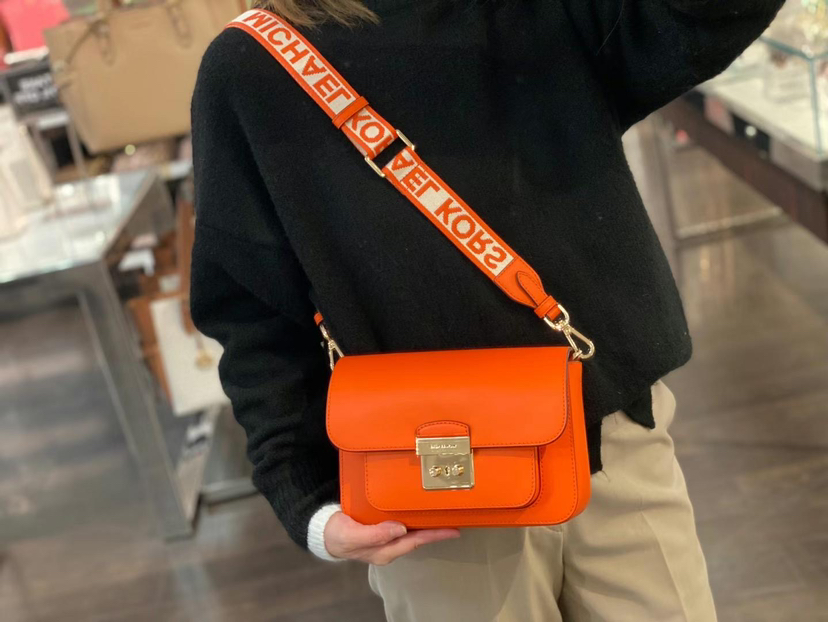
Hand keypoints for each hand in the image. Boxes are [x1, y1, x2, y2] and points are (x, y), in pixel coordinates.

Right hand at [324, 511, 460, 564]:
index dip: (434, 536)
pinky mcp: (381, 530)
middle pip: (418, 539)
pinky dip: (414, 520)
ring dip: (427, 526)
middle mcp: (389, 546)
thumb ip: (375, 534)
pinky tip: (420, 512)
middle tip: (455, 523)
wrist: (324, 532)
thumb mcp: (352, 535)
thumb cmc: (337, 534)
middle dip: (436, 532)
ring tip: (444, 517)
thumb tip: (399, 529)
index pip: (414, 542)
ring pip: (412, 533)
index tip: (452, 531)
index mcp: (384, 550)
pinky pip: (403, 526)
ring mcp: (386, 539)